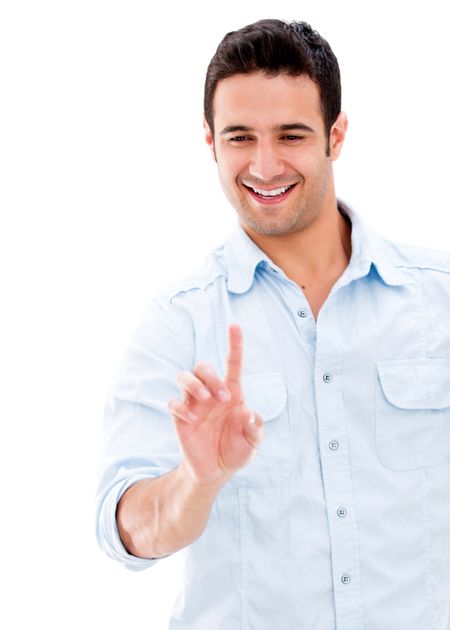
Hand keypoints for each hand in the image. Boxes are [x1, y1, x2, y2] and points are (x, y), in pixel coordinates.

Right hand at [167, 324, 263, 484]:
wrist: (216, 471)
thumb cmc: (236, 449)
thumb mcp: (253, 441)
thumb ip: (254, 426)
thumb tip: (247, 411)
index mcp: (232, 393)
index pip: (232, 362)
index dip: (234, 343)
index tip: (235, 325)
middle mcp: (211, 393)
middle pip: (203, 366)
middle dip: (211, 377)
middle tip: (223, 398)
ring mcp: (194, 404)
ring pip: (184, 377)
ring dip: (194, 384)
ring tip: (205, 400)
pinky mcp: (180, 418)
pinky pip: (173, 402)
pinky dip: (181, 408)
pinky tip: (192, 420)